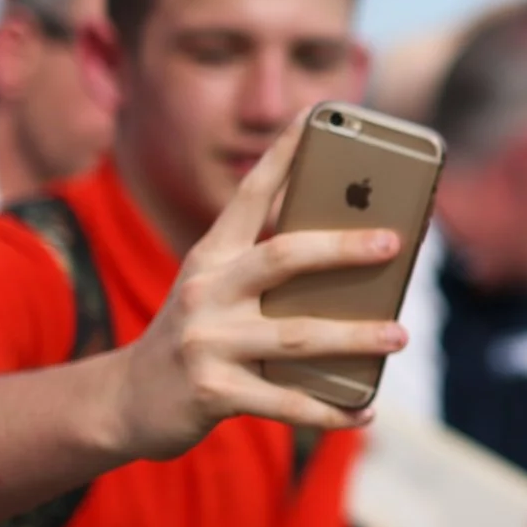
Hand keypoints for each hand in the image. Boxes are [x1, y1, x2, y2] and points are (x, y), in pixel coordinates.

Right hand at [112, 114, 408, 460]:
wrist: (125, 402)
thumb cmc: (198, 335)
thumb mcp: (218, 289)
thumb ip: (267, 263)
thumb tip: (352, 241)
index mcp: (212, 257)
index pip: (250, 195)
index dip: (283, 155)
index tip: (316, 117)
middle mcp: (206, 291)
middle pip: (283, 257)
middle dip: (342, 248)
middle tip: (393, 243)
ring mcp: (206, 342)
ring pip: (296, 334)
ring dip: (355, 337)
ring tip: (400, 335)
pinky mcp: (210, 393)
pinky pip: (284, 399)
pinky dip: (329, 408)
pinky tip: (364, 409)